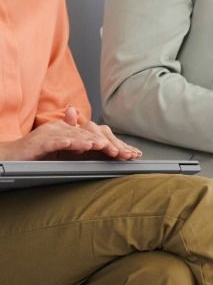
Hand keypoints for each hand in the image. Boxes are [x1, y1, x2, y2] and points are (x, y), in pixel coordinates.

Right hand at [0, 107, 140, 160]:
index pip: (94, 136)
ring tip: (104, 147)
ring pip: (75, 137)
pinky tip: (78, 146)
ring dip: (91, 142)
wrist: (13, 156)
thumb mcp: (65, 150)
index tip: (128, 153)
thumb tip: (102, 143)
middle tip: (123, 153)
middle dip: (107, 144)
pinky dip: (68, 143)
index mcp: (69, 129)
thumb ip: (82, 145)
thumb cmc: (39, 153)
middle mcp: (61, 128)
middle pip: (89, 135)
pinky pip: (56, 142)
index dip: (111, 144)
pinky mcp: (40, 142)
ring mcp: (51, 134)